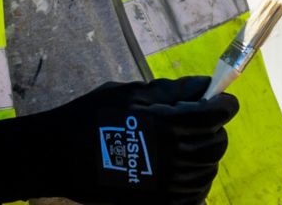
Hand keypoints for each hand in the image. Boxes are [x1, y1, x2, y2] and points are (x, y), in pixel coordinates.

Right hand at [0, 76, 237, 204]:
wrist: (58, 156)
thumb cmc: (90, 117)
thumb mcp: (130, 93)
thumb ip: (170, 92)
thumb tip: (202, 87)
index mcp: (168, 124)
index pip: (216, 114)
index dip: (224, 104)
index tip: (222, 100)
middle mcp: (173, 156)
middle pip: (216, 144)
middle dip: (213, 130)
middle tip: (200, 124)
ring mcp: (166, 185)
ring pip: (207, 172)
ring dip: (204, 158)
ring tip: (188, 149)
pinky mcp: (157, 203)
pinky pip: (193, 197)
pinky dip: (195, 185)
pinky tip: (183, 174)